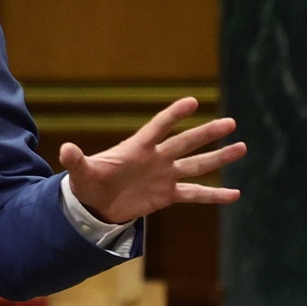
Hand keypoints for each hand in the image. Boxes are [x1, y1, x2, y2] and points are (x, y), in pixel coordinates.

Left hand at [60, 96, 245, 224]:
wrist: (95, 204)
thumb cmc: (87, 183)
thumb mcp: (80, 172)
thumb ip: (76, 160)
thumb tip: (64, 149)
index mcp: (136, 148)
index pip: (158, 126)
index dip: (174, 114)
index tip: (192, 101)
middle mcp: (155, 158)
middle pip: (185, 143)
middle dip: (207, 133)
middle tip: (231, 122)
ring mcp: (164, 176)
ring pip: (196, 164)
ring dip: (218, 157)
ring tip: (241, 147)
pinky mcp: (167, 195)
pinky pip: (195, 194)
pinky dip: (214, 195)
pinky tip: (235, 194)